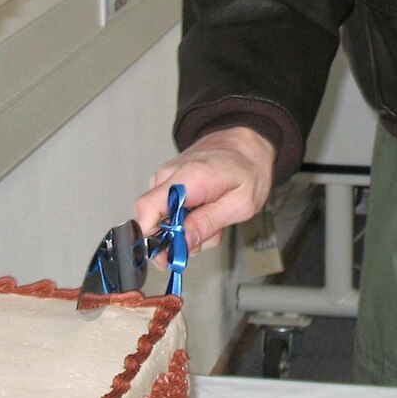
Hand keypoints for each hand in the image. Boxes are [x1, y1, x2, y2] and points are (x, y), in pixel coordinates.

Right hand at [135, 125, 276, 254]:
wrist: (247, 142)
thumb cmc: (248, 169)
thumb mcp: (241, 204)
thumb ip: (208, 223)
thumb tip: (181, 243)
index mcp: (187, 178)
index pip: (148, 210)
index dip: (152, 238)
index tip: (170, 255)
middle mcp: (169, 175)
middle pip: (153, 220)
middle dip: (177, 239)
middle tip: (207, 236)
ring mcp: (166, 177)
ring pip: (163, 218)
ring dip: (187, 229)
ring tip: (213, 220)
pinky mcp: (168, 181)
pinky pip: (169, 209)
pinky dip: (187, 218)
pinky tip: (206, 212)